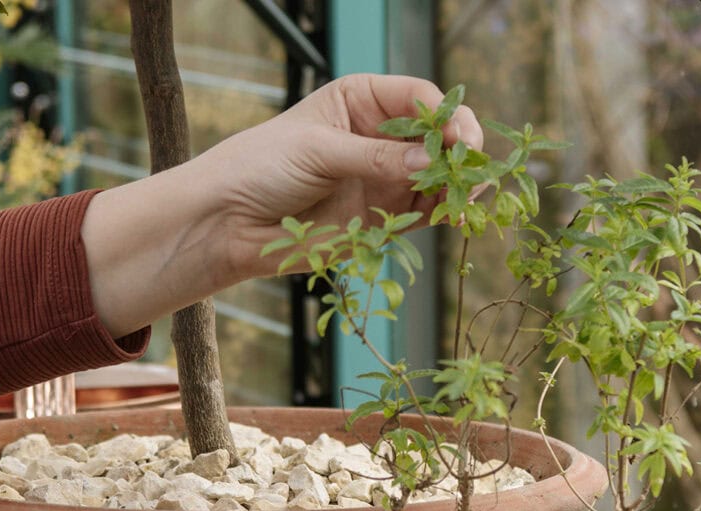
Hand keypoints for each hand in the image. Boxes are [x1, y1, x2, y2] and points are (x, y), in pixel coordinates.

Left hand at [82, 74, 481, 337]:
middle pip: (439, 137)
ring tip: (469, 197)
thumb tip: (429, 164)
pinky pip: (424, 213)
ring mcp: (384, 178)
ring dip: (458, 185)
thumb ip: (375, 159)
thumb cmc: (260, 168)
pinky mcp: (382, 218)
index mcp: (361, 101)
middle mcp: (379, 136)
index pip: (419, 98)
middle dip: (461, 150)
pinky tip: (454, 215)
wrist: (227, 222)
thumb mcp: (318, 152)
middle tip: (473, 169)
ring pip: (438, 177)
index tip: (458, 138)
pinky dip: (443, 214)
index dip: (446, 116)